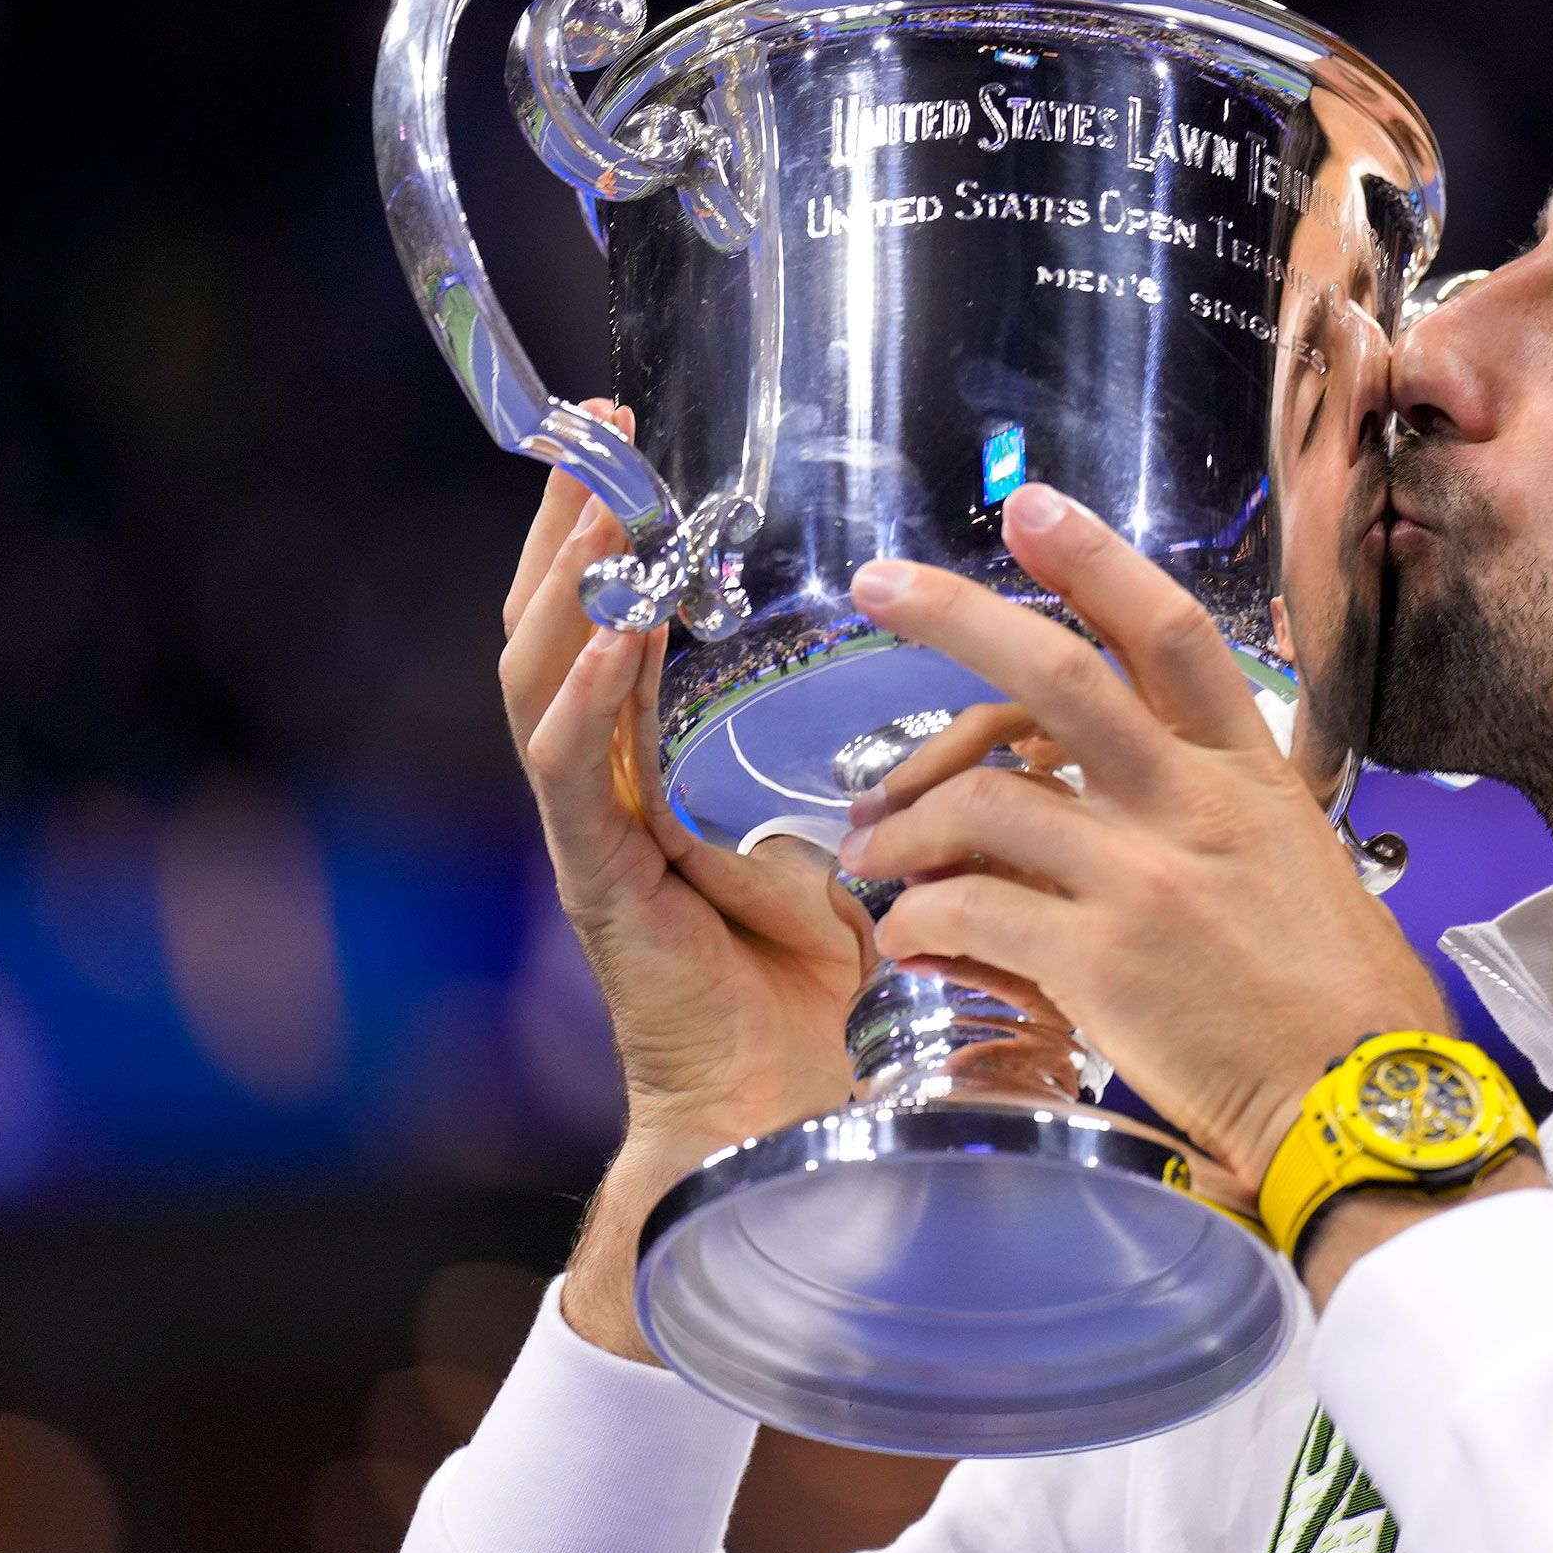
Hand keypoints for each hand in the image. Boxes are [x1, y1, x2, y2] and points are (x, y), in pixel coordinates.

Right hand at [499, 405, 873, 1353]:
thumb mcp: (887, 857)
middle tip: (592, 424)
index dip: (622, 538)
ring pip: (542, 683)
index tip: (637, 440)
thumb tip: (1010, 713)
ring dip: (566, 583)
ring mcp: (596, 839)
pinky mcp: (602, 887)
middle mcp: (617, 796)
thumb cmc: (854, 1006)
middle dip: (571, 527)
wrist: (805, 1128)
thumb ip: (914, 784)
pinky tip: (620, 627)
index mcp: (668, 782)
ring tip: (595, 498)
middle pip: (560, 633)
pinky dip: (591, 694)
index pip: (620, 632)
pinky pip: (575, 773)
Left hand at [838, 482, 1449, 1195]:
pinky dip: (920, 918)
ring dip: (906, 823)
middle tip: (876, 585)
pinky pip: (969, 910)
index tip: (1031, 508)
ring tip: (873, 853)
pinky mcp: (1099, 960)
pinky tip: (909, 937)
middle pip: (1055, 676)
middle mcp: (1194, 804)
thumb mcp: (1297, 865)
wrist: (1364, 1102)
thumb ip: (1214, 815)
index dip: (1094, 559)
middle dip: (953, 615)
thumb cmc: (1343, 1002)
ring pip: (984, 801)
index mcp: (1250, 773)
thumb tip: (1129, 802)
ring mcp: (1145, 877)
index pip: (1168, 633)